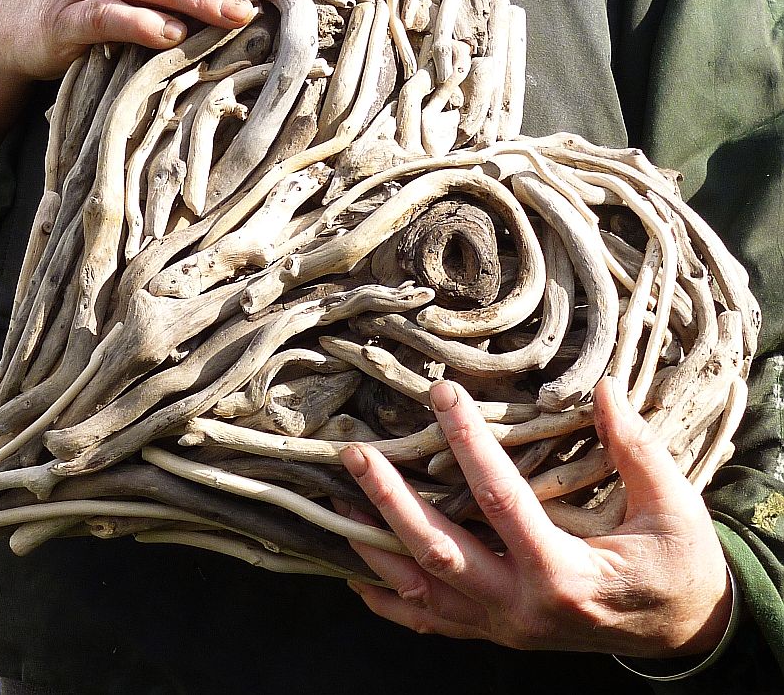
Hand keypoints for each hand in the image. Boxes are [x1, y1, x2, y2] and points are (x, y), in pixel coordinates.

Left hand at [339, 378, 731, 657]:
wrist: (684, 633)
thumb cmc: (678, 568)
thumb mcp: (674, 508)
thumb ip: (635, 448)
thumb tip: (604, 388)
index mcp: (564, 573)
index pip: (500, 498)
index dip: (467, 442)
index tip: (441, 393)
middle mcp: (521, 606)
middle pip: (437, 550)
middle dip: (389, 499)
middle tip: (355, 455)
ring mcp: (503, 626)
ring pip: (421, 589)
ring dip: (374, 546)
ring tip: (337, 503)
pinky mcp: (497, 633)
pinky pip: (431, 624)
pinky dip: (391, 601)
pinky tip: (359, 577)